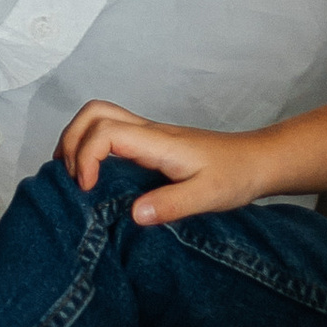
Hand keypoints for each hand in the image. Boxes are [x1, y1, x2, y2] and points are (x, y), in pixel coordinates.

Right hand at [57, 100, 277, 223]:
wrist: (255, 161)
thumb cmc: (235, 175)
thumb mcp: (208, 196)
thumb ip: (173, 204)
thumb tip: (135, 213)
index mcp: (158, 141)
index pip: (106, 131)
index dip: (86, 157)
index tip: (87, 189)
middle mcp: (148, 131)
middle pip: (94, 113)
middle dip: (71, 141)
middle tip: (71, 179)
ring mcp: (148, 135)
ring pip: (98, 118)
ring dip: (77, 142)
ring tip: (75, 178)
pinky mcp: (149, 144)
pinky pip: (109, 133)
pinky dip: (90, 149)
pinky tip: (95, 180)